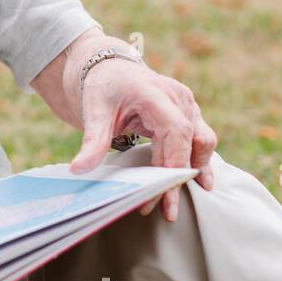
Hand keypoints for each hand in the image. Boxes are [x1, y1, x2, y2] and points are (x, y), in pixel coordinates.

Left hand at [69, 58, 217, 221]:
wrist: (110, 68)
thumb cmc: (103, 86)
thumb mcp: (93, 111)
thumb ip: (92, 141)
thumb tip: (79, 170)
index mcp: (155, 93)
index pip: (176, 130)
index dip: (172, 162)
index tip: (160, 191)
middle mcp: (178, 98)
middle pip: (193, 141)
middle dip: (181, 178)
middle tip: (167, 211)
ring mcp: (186, 105)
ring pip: (202, 142)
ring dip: (195, 172)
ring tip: (182, 202)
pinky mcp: (188, 114)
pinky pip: (199, 140)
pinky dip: (195, 162)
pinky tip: (196, 184)